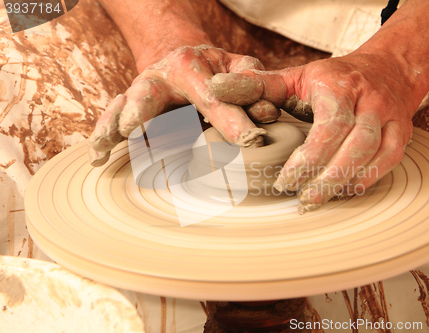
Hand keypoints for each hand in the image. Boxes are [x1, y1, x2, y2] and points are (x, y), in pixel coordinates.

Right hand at [88, 45, 279, 165]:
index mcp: (190, 64)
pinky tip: (97, 158)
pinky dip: (104, 138)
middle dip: (140, 109)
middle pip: (148, 92)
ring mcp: (141, 93)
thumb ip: (254, 86)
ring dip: (112, 127)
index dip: (231, 119)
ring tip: (103, 146)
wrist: (184, 61)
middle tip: (131, 127)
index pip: (213, 96)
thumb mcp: (239, 67)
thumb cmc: (217, 69)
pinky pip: (114, 122)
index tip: (249, 140)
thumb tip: (265, 113)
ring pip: (122, 107)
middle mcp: (159, 76)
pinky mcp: (131, 110)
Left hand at [209, 52, 414, 212]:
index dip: (308, 159)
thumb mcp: (297, 75)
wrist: (387, 69)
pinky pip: (390, 161)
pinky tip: (345, 192)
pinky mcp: (403, 133)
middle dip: (327, 178)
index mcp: (340, 87)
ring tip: (317, 202)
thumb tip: (218, 89)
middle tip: (301, 201)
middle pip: (355, 145)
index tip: (283, 182)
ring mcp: (391, 118)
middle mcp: (370, 102)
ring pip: (375, 156)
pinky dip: (368, 179)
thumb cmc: (335, 79)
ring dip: (346, 183)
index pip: (329, 126)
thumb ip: (259, 86)